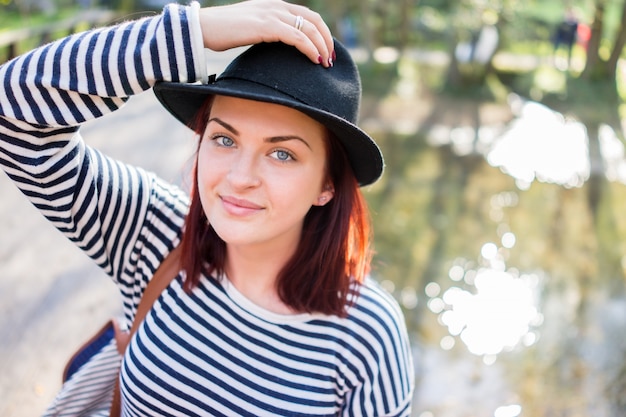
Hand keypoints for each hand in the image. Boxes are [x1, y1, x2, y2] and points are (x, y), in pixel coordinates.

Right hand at [198, 0, 333, 66]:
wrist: (203, 27)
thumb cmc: (222, 32)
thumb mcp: (250, 28)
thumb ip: (266, 31)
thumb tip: (277, 49)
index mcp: (274, 5)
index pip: (307, 15)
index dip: (321, 32)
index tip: (326, 51)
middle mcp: (276, 6)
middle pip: (314, 20)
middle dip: (326, 40)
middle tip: (331, 60)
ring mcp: (272, 14)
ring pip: (309, 28)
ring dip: (322, 47)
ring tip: (325, 64)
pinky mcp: (267, 25)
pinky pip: (297, 37)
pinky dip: (310, 49)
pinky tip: (315, 60)